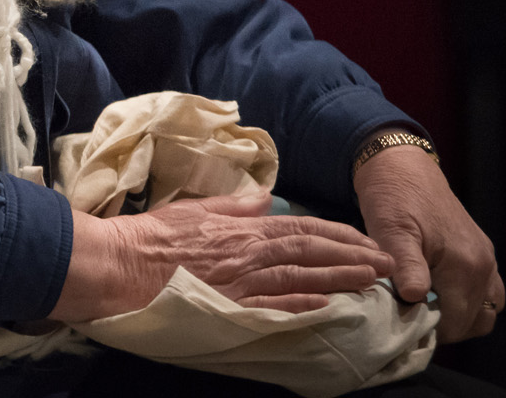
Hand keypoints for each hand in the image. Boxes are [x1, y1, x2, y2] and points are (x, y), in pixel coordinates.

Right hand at [49, 192, 394, 322]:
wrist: (117, 262)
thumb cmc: (151, 236)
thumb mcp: (195, 209)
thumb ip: (234, 207)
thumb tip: (267, 199)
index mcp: (241, 227)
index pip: (300, 227)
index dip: (338, 234)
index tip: (367, 241)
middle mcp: (247, 250)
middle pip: (310, 249)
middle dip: (352, 255)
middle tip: (388, 263)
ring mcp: (239, 279)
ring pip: (300, 274)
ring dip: (339, 276)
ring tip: (373, 281)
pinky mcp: (227, 304)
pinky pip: (271, 303)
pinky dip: (300, 302)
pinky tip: (327, 303)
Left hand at [354, 140, 503, 341]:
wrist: (403, 167)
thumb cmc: (393, 198)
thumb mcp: (391, 231)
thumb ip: (407, 266)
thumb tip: (416, 299)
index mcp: (465, 265)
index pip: (457, 323)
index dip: (430, 330)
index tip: (403, 324)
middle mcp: (484, 266)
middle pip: (473, 322)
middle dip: (444, 327)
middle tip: (411, 319)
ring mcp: (487, 260)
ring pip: (485, 311)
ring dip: (460, 317)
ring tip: (425, 308)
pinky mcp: (483, 253)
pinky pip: (487, 293)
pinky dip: (469, 302)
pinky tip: (438, 294)